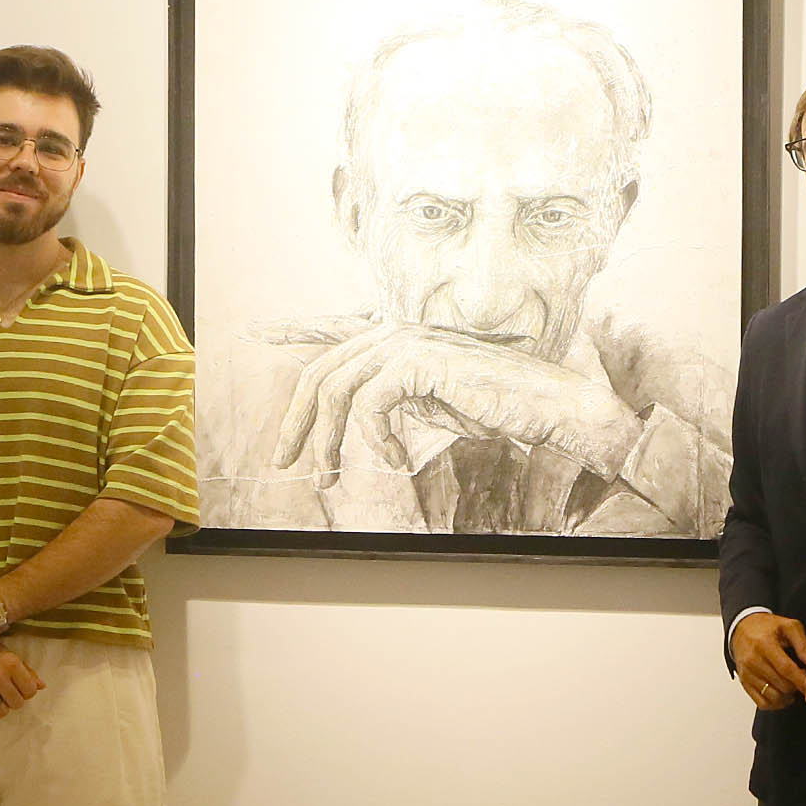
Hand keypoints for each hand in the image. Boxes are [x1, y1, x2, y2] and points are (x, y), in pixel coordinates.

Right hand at [0, 644, 44, 723]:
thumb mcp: (9, 656)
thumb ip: (27, 671)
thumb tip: (42, 686)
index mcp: (11, 664)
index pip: (30, 691)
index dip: (26, 691)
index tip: (18, 687)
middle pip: (17, 704)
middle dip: (13, 700)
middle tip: (4, 692)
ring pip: (1, 713)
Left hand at [264, 322, 642, 486]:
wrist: (548, 407)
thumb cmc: (496, 408)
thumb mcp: (431, 402)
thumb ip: (392, 399)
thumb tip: (355, 419)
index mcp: (395, 336)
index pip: (333, 335)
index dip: (292, 329)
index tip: (256, 332)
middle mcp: (395, 330)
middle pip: (323, 373)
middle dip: (298, 422)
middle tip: (287, 462)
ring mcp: (406, 341)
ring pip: (338, 390)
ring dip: (329, 440)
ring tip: (332, 476)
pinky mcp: (420, 360)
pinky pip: (370, 403)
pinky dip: (375, 438)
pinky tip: (395, 460)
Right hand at [732, 613, 805, 709]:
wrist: (742, 628)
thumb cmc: (768, 627)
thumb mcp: (789, 627)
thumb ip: (804, 645)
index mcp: (764, 645)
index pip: (786, 669)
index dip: (802, 680)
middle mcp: (753, 661)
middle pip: (782, 685)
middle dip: (797, 686)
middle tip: (801, 678)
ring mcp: (747, 674)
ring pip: (774, 697)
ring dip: (787, 696)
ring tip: (792, 685)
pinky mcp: (744, 683)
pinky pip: (763, 703)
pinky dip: (776, 703)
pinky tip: (782, 693)